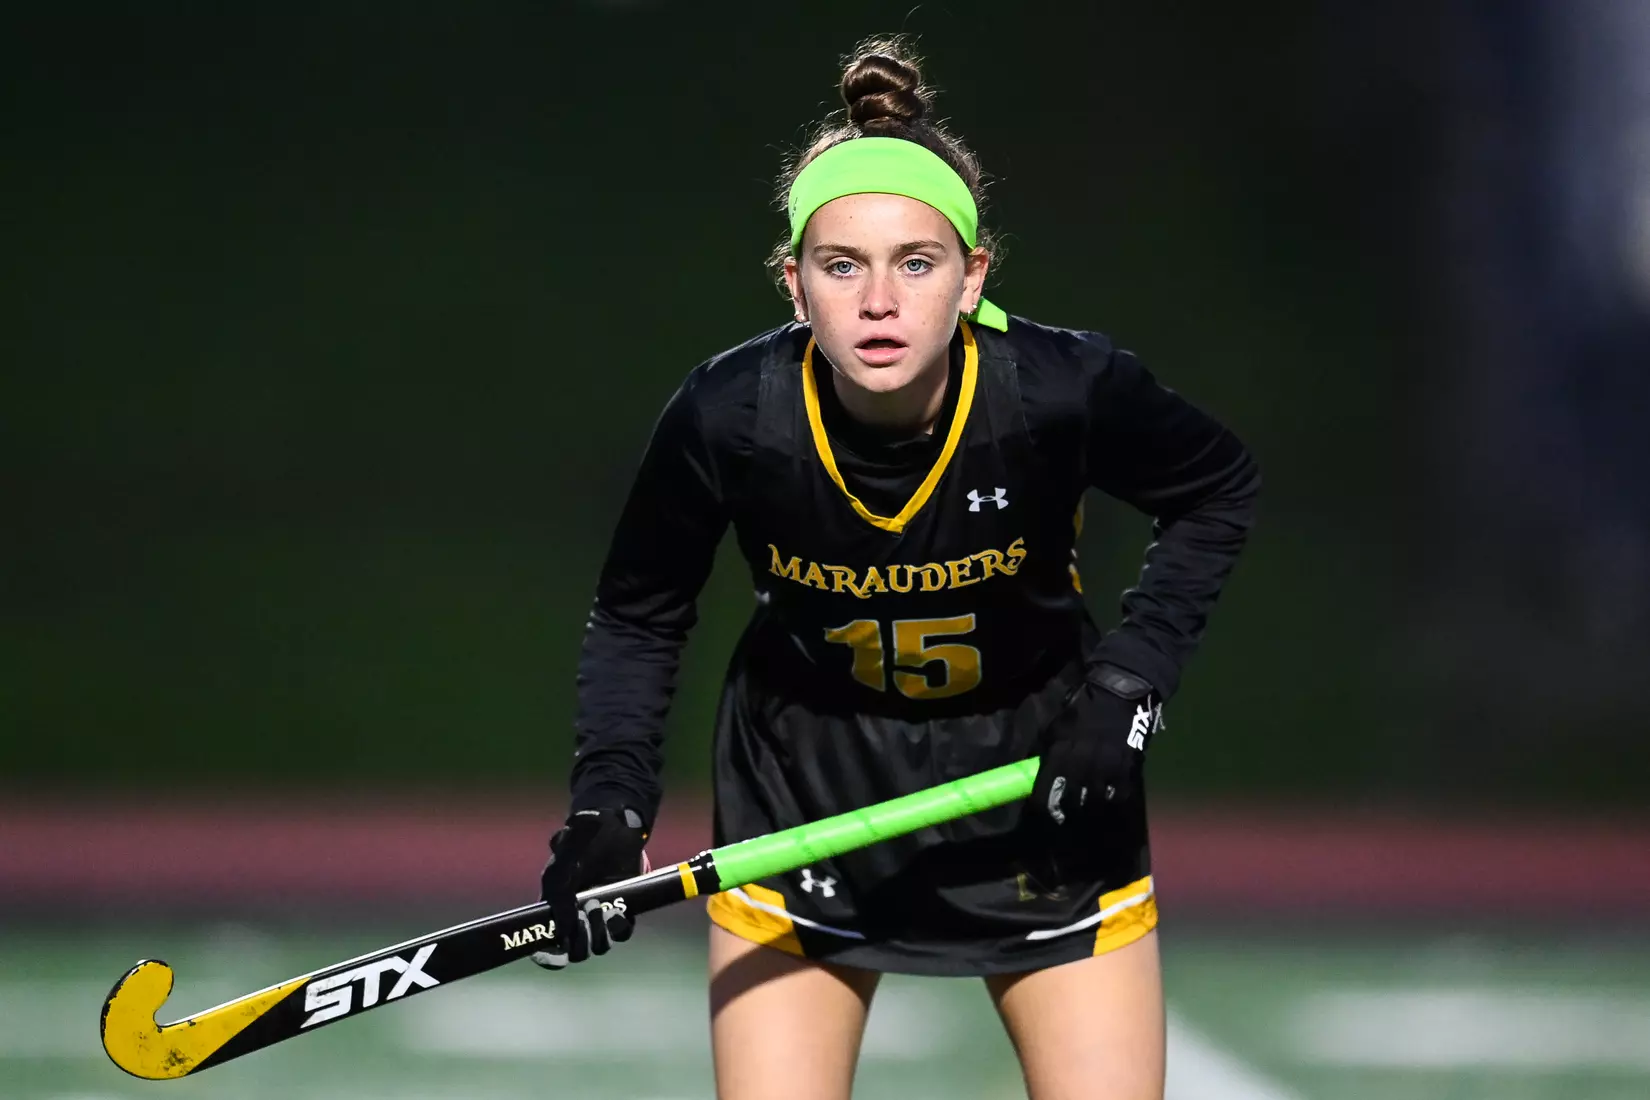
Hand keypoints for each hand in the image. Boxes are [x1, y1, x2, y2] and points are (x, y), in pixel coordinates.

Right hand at [532, 807, 647, 969]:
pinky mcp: (624, 910)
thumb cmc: (580, 839)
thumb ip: (558, 890)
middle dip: (578, 941)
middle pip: (575, 952)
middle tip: (581, 913)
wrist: (613, 823)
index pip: (546, 947)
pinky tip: (617, 912)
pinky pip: (622, 933)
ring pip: (598, 947)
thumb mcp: (562, 859)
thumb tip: (563, 928)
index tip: (555, 952)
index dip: (548, 957)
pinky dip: (618, 928)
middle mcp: (576, 918)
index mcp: (554, 910)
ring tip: (596, 905)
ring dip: (597, 934)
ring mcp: (601, 917)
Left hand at [1031, 663, 1161, 829]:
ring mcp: (1106, 764)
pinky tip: (1110, 794)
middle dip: (1068, 809)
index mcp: (1060, 750)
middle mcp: (1082, 761)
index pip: (1046, 788)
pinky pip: (1120, 792)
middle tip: (1068, 811)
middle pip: (1073, 800)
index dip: (1043, 805)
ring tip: (1089, 804)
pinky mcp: (1127, 765)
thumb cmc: (1082, 709)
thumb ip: (1048, 750)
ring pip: (1096, 799)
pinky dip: (1114, 797)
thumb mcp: (1056, 726)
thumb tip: (1037, 770)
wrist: (1117, 694)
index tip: (1044, 811)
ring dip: (1091, 804)